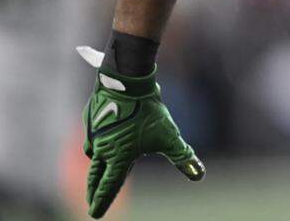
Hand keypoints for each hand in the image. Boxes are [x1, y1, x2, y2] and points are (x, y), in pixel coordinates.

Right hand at [78, 47, 204, 217]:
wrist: (128, 82)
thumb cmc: (149, 112)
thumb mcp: (168, 136)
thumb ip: (182, 157)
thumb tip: (199, 175)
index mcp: (118, 157)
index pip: (109, 186)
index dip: (102, 202)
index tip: (95, 214)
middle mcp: (102, 149)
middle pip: (95, 176)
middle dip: (94, 190)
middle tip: (91, 201)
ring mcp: (94, 133)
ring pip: (94, 154)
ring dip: (95, 165)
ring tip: (98, 172)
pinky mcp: (90, 118)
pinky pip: (93, 135)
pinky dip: (97, 141)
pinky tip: (103, 137)